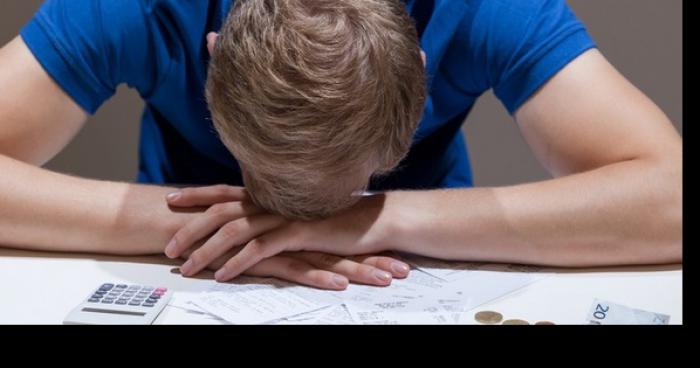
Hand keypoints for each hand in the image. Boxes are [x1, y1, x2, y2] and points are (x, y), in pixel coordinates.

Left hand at [164, 185, 407, 287]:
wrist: (373, 221)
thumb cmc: (337, 219)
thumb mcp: (300, 212)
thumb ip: (275, 211)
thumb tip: (253, 217)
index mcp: (271, 193)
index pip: (226, 190)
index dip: (197, 193)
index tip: (170, 198)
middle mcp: (273, 200)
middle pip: (221, 210)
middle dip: (190, 228)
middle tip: (167, 246)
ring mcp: (285, 215)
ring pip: (235, 231)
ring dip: (207, 250)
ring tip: (187, 267)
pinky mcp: (299, 233)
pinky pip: (261, 249)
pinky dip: (239, 262)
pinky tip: (223, 275)